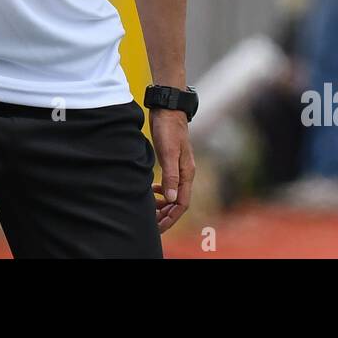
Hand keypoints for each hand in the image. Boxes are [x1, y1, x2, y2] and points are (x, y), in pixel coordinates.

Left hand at [149, 109, 194, 233]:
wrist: (168, 109)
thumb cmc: (169, 129)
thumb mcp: (169, 152)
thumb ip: (170, 175)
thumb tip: (172, 199)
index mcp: (187, 173)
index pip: (182, 204)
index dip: (171, 217)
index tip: (159, 227)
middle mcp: (185, 173)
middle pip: (179, 202)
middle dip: (166, 215)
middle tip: (152, 223)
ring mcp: (179, 168)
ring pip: (173, 194)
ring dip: (163, 205)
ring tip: (150, 210)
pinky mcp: (172, 162)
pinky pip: (168, 184)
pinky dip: (161, 192)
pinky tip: (151, 191)